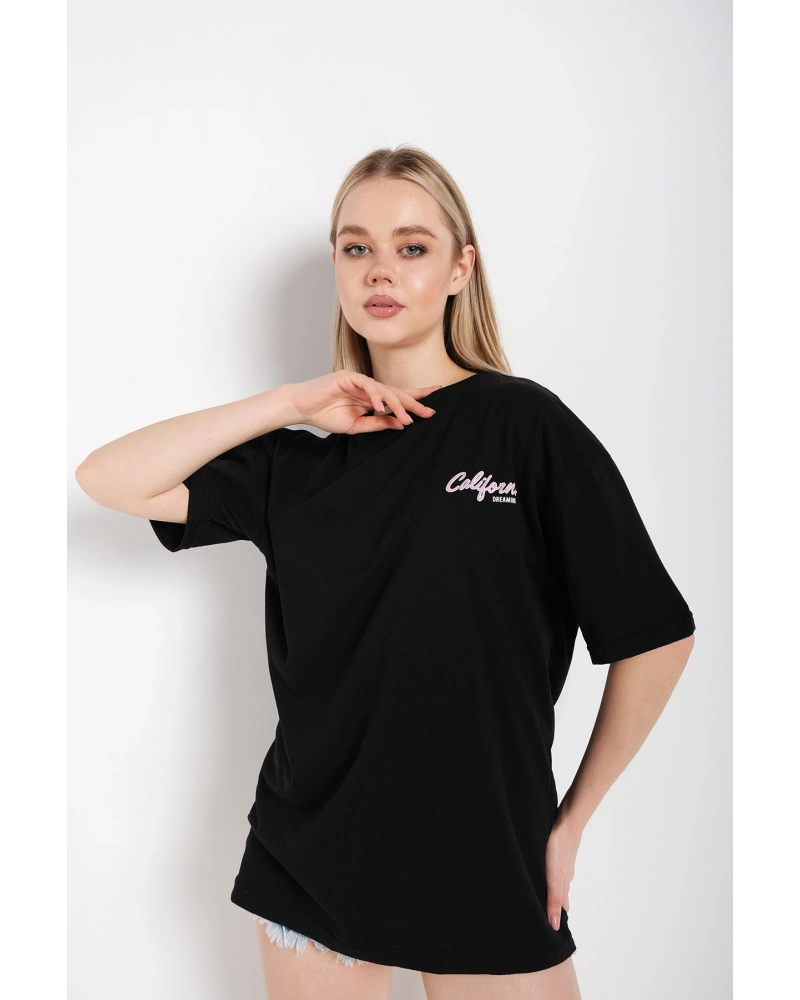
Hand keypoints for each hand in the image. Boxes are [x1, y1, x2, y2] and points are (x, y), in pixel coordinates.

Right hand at [285, 371, 441, 434]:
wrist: (303, 408)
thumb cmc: (325, 415)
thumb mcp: (357, 425)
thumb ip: (377, 423)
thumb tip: (400, 424)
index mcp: (371, 398)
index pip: (397, 398)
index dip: (415, 401)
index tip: (432, 408)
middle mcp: (369, 388)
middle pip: (397, 393)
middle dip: (415, 402)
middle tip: (430, 413)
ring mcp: (359, 380)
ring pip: (385, 390)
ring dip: (397, 405)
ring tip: (408, 418)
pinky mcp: (348, 377)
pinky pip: (368, 385)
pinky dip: (376, 395)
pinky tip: (381, 406)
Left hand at [544, 812, 582, 930]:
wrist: (566, 823)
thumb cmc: (559, 850)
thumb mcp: (554, 878)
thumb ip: (553, 900)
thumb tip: (554, 925)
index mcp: (563, 884)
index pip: (561, 905)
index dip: (557, 916)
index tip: (553, 928)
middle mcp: (564, 875)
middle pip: (560, 894)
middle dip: (554, 904)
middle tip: (548, 914)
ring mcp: (562, 862)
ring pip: (557, 879)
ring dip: (552, 889)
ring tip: (545, 895)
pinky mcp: (557, 850)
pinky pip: (554, 866)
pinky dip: (550, 873)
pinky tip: (545, 870)